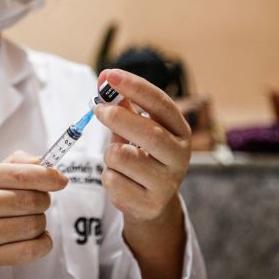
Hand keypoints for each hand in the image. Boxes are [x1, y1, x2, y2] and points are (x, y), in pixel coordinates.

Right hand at [0, 156, 67, 278]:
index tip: (61, 180)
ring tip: (30, 222)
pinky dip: (42, 244)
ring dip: (40, 223)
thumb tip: (44, 163)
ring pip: (31, 225)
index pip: (18, 174)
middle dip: (43, 201)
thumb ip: (10, 167)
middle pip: (28, 200)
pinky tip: (37, 239)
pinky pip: (28, 251)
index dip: (46, 176)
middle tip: (39, 203)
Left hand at [94, 68, 191, 223]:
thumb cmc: (142, 154)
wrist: (151, 201)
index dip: (135, 87)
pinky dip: (109, 177)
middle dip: (117, 117)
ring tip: (117, 158)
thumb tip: (103, 80)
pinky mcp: (150, 204)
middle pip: (148, 133)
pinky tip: (121, 180)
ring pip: (123, 158)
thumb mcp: (138, 127)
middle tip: (98, 109)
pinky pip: (114, 182)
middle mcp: (180, 156)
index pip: (160, 103)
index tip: (110, 75)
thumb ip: (122, 104)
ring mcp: (167, 182)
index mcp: (180, 130)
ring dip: (109, 154)